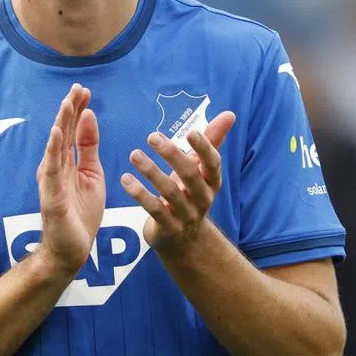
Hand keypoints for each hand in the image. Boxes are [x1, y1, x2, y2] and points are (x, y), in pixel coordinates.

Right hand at [36, 83, 105, 277]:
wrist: (72, 250)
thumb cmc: (81, 213)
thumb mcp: (92, 174)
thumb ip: (88, 147)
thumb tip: (89, 116)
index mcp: (66, 161)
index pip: (71, 130)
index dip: (77, 109)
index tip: (85, 90)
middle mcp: (55, 167)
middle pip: (62, 133)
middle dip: (69, 109)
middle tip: (77, 87)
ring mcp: (51, 181)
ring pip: (55, 146)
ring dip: (60, 123)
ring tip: (66, 103)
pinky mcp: (51, 196)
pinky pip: (51, 169)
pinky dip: (52, 150)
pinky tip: (55, 133)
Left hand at [121, 111, 236, 253]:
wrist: (185, 241)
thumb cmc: (190, 194)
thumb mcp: (200, 170)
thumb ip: (212, 141)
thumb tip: (230, 114)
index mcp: (211, 181)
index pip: (213, 163)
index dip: (204, 148)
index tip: (191, 132)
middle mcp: (202, 198)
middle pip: (190, 175)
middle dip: (172, 155)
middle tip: (152, 137)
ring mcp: (186, 215)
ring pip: (169, 192)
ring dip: (151, 172)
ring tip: (134, 155)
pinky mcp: (169, 228)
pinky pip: (154, 210)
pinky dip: (139, 194)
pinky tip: (126, 179)